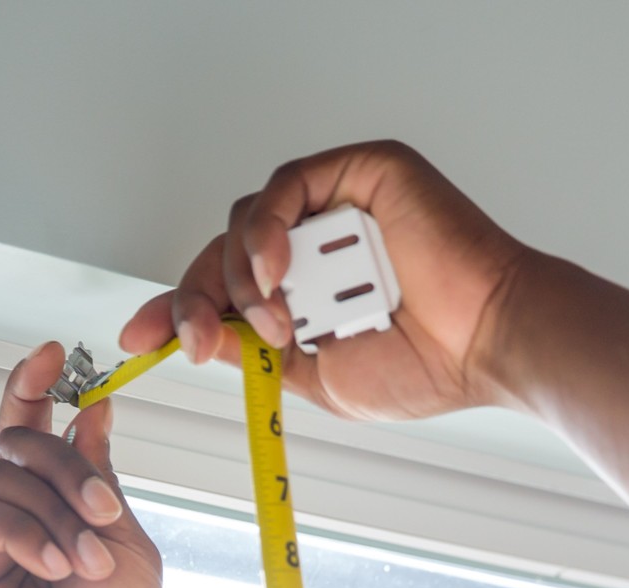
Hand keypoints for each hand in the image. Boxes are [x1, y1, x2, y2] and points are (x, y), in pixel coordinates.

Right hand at [0, 343, 165, 587]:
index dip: (32, 388)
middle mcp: (5, 518)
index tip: (54, 354)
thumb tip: (92, 410)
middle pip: (15, 445)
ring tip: (84, 564)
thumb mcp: (125, 542)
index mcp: (47, 505)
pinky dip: (19, 533)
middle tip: (101, 511)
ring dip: (52, 513)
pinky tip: (50, 566)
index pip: (28, 432)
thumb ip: (100, 477)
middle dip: (63, 466)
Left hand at [119, 140, 529, 422]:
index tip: (140, 338)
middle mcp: (314, 244)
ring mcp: (334, 206)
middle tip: (196, 340)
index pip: (222, 289)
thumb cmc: (426, 362)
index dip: (177, 308)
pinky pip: (286, 188)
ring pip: (245, 223)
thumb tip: (204, 336)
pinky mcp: (358, 171)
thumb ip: (258, 351)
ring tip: (281, 323)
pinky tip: (277, 273)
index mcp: (304, 292)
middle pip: (222, 253)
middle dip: (196, 298)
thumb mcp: (315, 375)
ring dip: (244, 279)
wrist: (488, 344)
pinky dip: (268, 230)